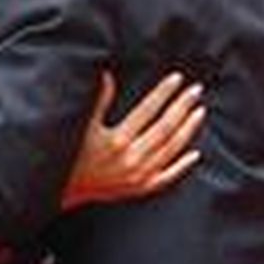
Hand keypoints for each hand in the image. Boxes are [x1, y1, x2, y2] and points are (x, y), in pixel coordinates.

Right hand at [61, 72, 204, 210]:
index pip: (147, 110)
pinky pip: (167, 177)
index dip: (163, 93)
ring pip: (171, 149)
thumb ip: (97, 101)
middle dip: (182, 106)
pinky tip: (195, 153)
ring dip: (188, 130)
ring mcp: (138, 176)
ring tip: (199, 111)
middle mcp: (131, 158)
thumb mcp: (81, 125)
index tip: (176, 78)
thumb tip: (106, 74)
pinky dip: (182, 166)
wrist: (63, 189)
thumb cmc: (70, 154)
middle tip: (196, 90)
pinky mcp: (140, 189)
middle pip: (165, 128)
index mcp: (117, 140)